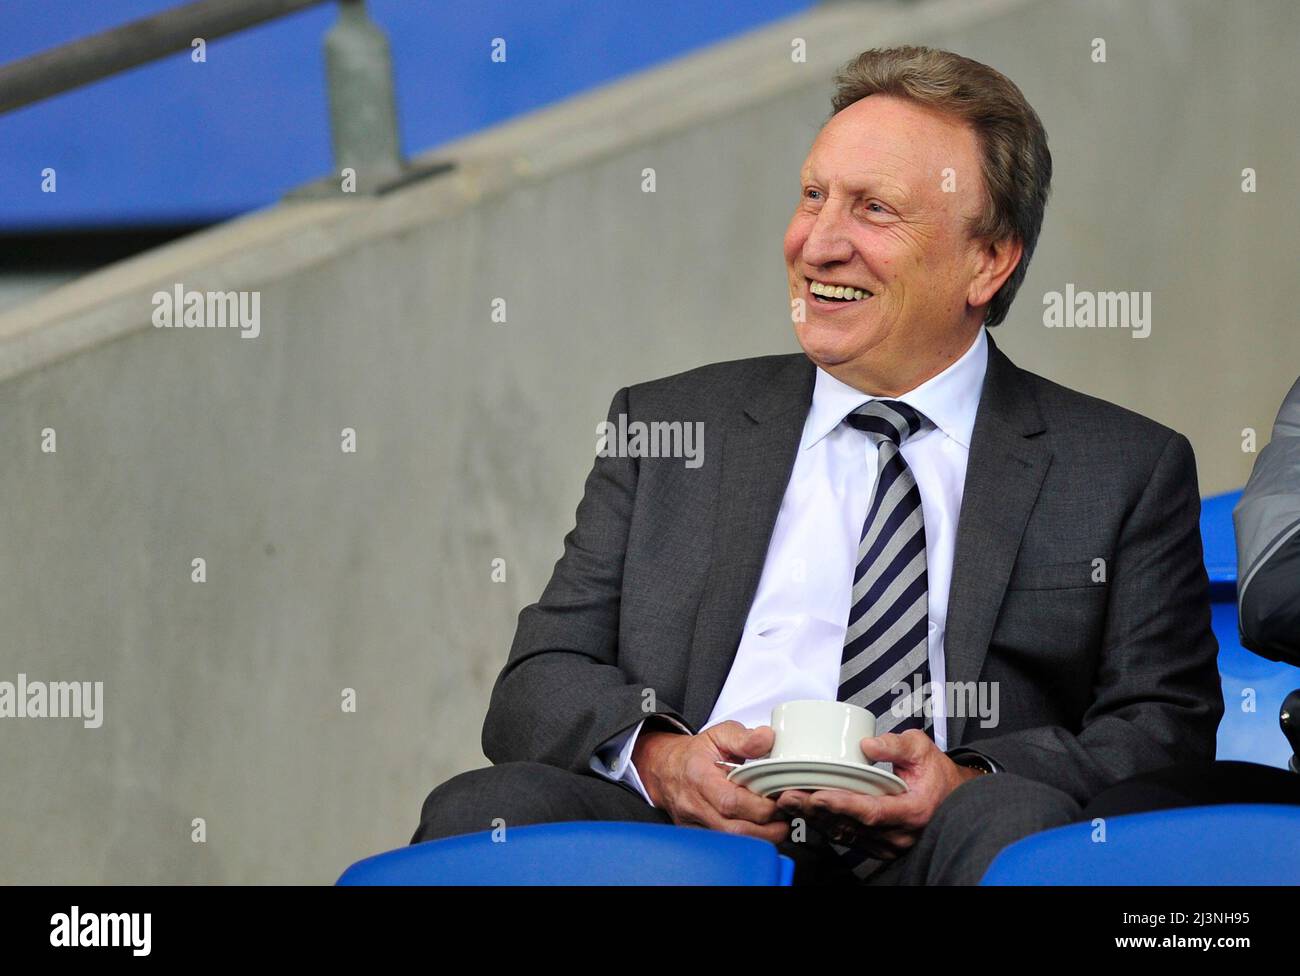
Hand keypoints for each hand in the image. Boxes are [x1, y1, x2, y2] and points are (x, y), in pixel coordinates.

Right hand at [633, 721, 788, 843]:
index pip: (731, 802)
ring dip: (761, 838)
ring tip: (777, 826)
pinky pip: (725, 847)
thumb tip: (767, 738)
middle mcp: (694, 806)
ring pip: (732, 843)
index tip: (779, 799)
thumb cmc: (695, 754)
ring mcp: (694, 824)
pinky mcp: (698, 836)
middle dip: (767, 829)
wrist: (665, 769)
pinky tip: (759, 831)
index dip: (760, 806)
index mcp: (699, 778)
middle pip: (734, 830)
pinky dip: (747, 842)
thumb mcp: (718, 735)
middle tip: (784, 818)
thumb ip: (744, 737)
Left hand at [775, 729, 981, 858]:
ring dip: (814, 818)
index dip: (843, 804)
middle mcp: (898, 834)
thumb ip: (896, 745)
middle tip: (787, 795)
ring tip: (787, 801)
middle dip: (816, 811)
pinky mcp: (878, 844)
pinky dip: (824, 824)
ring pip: (845, 833)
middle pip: (850, 825)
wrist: (949, 797)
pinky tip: (804, 811)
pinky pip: (847, 837)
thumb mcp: (922, 749)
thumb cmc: (935, 773)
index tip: (818, 795)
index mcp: (912, 811)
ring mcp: (888, 843)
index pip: (872, 811)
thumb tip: (868, 743)